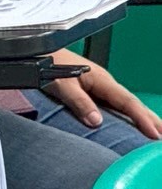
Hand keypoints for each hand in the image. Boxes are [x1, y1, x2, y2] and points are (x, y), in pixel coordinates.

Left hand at [43, 48, 161, 137]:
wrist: (37, 54)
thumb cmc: (48, 64)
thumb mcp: (61, 84)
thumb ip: (79, 102)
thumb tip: (96, 121)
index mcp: (101, 79)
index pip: (127, 102)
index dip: (142, 118)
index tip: (154, 134)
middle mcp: (104, 82)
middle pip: (132, 103)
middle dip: (151, 119)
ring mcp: (100, 86)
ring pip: (125, 104)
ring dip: (141, 117)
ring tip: (155, 131)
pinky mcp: (93, 90)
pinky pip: (115, 104)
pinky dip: (127, 114)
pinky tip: (130, 123)